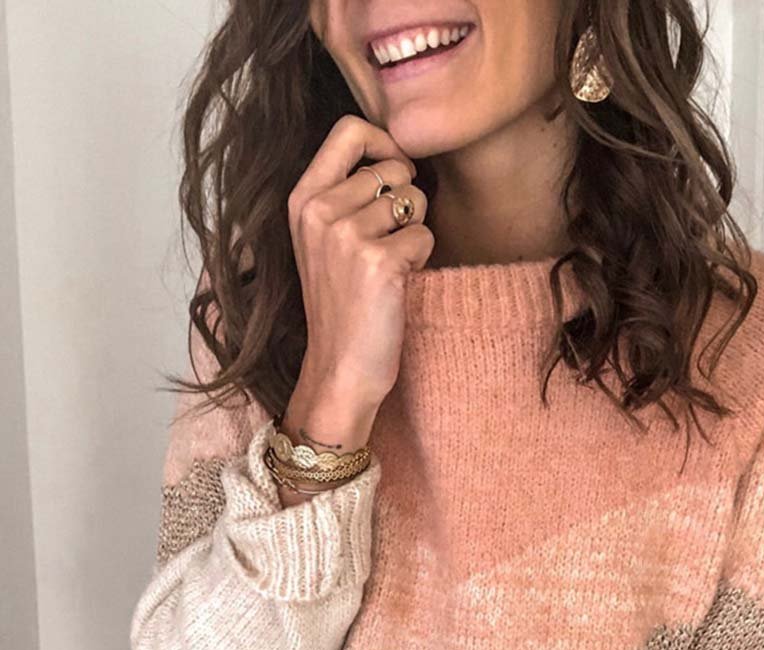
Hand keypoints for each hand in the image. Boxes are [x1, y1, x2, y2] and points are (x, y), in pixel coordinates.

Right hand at [286, 112, 434, 411]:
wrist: (339, 369)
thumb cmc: (341, 305)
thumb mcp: (323, 240)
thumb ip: (344, 192)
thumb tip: (394, 153)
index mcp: (302, 199)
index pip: (349, 130)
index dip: (384, 143)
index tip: (393, 173)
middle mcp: (320, 211)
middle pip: (393, 168)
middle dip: (405, 200)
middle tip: (387, 243)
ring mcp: (347, 236)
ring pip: (414, 202)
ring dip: (413, 234)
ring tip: (389, 267)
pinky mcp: (379, 262)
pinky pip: (424, 237)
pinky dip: (420, 262)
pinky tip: (397, 286)